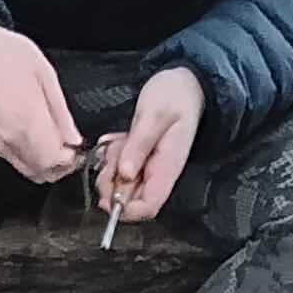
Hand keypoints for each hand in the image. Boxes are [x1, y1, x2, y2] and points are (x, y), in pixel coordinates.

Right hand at [0, 26, 84, 185]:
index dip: (71, 160)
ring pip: (30, 172)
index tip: (78, 147)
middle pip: (43, 173)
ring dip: (46, 165)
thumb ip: (61, 113)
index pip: (55, 161)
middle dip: (61, 166)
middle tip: (70, 148)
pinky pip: (16, 162)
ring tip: (55, 143)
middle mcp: (12, 138)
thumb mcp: (45, 75)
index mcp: (29, 120)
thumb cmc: (7, 55)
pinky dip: (31, 160)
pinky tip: (37, 140)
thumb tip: (74, 140)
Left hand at [96, 68, 203, 230]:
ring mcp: (147, 168)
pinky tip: (117, 140)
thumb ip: (139, 145)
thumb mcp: (154, 115)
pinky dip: (111, 157)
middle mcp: (157, 174)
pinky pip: (118, 169)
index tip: (107, 194)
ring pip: (120, 185)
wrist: (185, 83)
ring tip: (117, 142)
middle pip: (129, 200)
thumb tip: (125, 174)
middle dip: (111, 184)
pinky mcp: (139, 159)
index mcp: (166, 169)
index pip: (148, 207)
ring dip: (109, 167)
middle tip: (110, 155)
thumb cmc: (174, 95)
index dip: (125, 209)